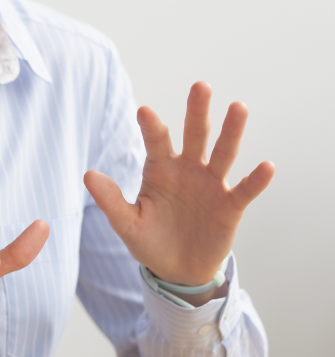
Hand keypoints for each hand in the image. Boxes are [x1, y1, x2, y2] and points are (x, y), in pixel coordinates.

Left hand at [84, 81, 273, 287]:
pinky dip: (257, 179)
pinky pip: (245, 190)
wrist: (177, 271)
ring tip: (239, 106)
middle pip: (194, 134)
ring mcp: (210, 185)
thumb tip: (87, 175)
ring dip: (232, 131)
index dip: (151, 126)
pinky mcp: (230, 206)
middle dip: (197, 110)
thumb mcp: (127, 223)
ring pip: (223, 152)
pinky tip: (267, 165)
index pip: (156, 141)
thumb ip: (110, 200)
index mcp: (160, 168)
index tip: (144, 110)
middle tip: (201, 85)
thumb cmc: (150, 240)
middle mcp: (187, 168)